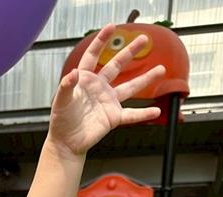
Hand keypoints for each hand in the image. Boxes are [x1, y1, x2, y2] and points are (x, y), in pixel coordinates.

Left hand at [48, 24, 165, 157]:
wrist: (66, 142)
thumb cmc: (61, 121)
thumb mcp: (61, 102)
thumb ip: (66, 86)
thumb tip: (73, 73)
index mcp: (85, 80)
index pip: (93, 56)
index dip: (101, 41)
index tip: (112, 27)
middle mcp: (99, 88)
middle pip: (117, 65)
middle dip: (130, 52)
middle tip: (144, 39)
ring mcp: (108, 102)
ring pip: (130, 88)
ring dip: (146, 78)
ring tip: (161, 69)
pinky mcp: (113, 117)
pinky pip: (132, 115)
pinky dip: (143, 114)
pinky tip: (156, 111)